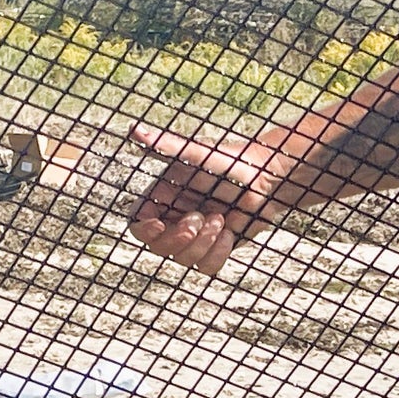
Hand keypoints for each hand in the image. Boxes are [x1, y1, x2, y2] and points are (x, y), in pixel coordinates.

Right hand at [126, 123, 299, 274]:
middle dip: (180, 237)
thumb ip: (164, 146)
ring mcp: (193, 237)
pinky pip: (207, 267)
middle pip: (159, 247)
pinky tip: (229, 232)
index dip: (144, 230)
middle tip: (200, 217)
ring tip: (220, 219)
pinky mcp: (213, 249)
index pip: (138, 224)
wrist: (264, 178)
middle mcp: (174, 219)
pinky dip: (218, 253)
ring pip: (184, 259)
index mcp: (163, 198)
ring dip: (204, 242)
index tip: (159, 224)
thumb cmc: (229, 162)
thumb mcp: (195, 153)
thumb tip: (134, 130)